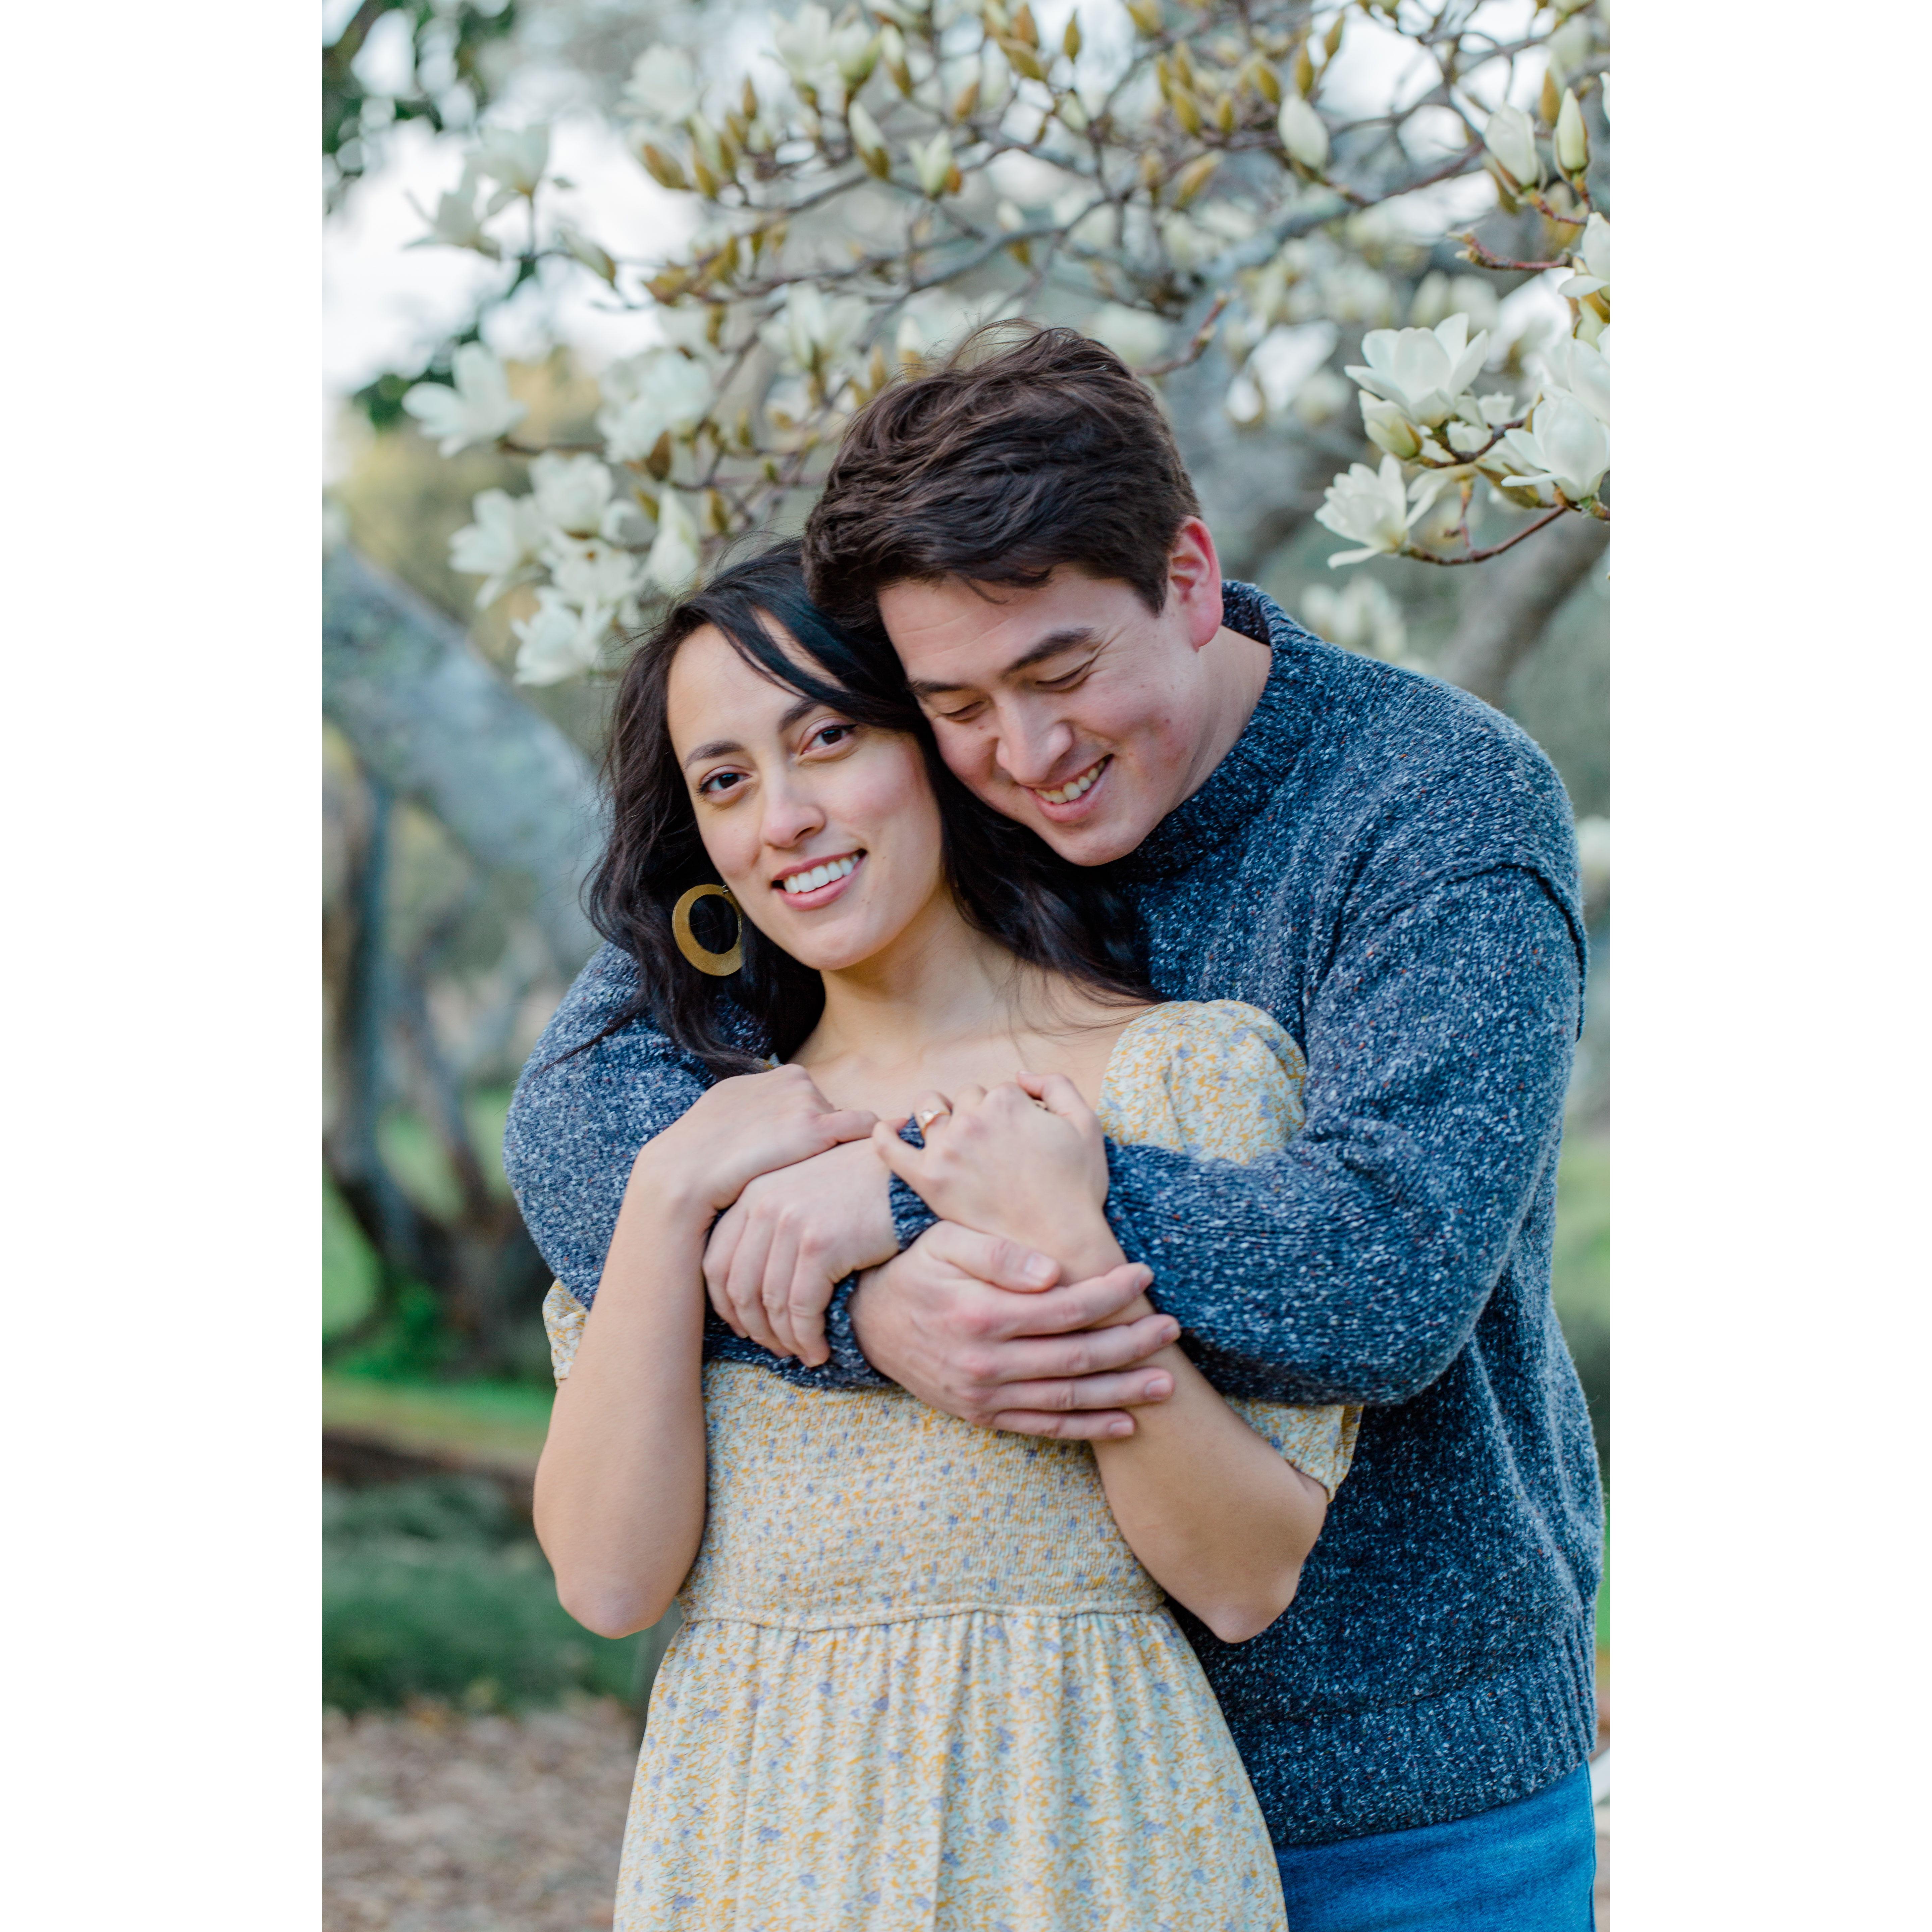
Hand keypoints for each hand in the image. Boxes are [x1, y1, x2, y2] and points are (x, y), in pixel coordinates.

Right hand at [631, 1064, 876, 1216]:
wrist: (678, 1180)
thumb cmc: (698, 1171)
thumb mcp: (723, 1133)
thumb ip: (754, 1124)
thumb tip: (775, 1138)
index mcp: (762, 1078)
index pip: (803, 1102)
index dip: (804, 1133)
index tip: (799, 1158)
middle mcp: (785, 1079)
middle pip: (826, 1112)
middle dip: (821, 1141)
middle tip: (808, 1174)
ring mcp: (801, 1099)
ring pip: (843, 1126)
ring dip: (837, 1150)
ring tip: (820, 1180)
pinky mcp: (812, 1126)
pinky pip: (863, 1128)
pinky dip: (874, 1141)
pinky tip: (872, 1162)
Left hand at [702, 1136, 898, 1365]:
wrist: (906, 1172)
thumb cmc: (859, 1186)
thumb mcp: (803, 1192)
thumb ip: (772, 1224)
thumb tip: (753, 1288)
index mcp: (753, 1192)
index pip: (716, 1261)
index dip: (726, 1304)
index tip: (743, 1327)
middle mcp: (764, 1204)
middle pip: (739, 1287)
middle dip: (755, 1328)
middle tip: (776, 1348)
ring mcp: (791, 1223)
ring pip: (771, 1303)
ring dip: (785, 1340)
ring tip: (803, 1353)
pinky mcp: (820, 1244)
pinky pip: (803, 1308)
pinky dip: (808, 1338)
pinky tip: (820, 1350)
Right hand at [850, 1222, 1178, 1439]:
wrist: (868, 1320)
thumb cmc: (917, 1268)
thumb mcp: (948, 1241)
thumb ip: (1000, 1254)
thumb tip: (1053, 1272)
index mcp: (982, 1314)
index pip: (1065, 1307)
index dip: (1110, 1293)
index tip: (1142, 1274)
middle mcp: (986, 1362)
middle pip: (1076, 1356)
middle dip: (1130, 1343)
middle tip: (1170, 1329)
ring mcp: (984, 1396)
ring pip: (1068, 1397)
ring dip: (1121, 1392)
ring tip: (1165, 1384)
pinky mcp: (982, 1415)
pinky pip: (1043, 1426)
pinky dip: (1087, 1428)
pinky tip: (1125, 1424)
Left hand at [872, 1074, 1111, 1269]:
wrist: (1058, 1247)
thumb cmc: (1076, 1188)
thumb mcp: (1085, 1124)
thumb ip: (1056, 1085)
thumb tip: (1021, 1074)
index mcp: (1008, 1101)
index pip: (999, 1090)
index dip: (1013, 1113)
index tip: (1022, 1139)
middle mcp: (972, 1119)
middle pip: (965, 1098)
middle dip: (979, 1115)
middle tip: (995, 1150)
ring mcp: (946, 1149)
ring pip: (929, 1110)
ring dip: (940, 1116)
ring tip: (956, 1140)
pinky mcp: (927, 1180)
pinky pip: (890, 1147)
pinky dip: (884, 1134)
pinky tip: (888, 1129)